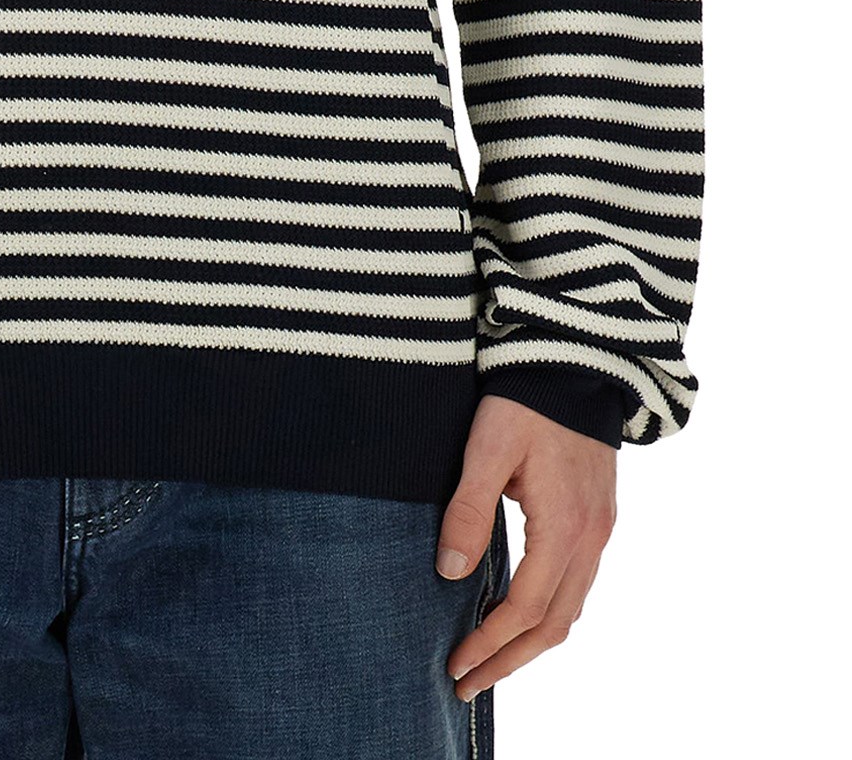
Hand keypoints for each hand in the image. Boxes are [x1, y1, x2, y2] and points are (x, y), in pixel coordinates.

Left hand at [435, 393, 616, 702]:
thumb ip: (468, 508)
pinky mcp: (597, 520)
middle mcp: (590, 539)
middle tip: (466, 685)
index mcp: (564, 526)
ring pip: (570, 610)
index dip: (490, 643)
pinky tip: (519, 619)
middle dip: (509, 661)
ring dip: (529, 644)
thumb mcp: (488, 448)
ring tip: (488, 663)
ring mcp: (599, 532)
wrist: (576, 364)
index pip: (526, 608)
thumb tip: (449, 572)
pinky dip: (547, 616)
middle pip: (554, 625)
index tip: (455, 665)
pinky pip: (576, 587)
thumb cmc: (526, 401)